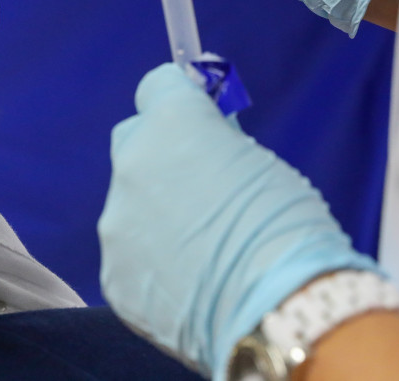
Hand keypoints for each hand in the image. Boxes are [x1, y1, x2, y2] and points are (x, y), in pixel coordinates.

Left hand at [99, 64, 376, 378]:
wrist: (278, 312)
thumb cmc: (285, 230)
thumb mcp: (263, 165)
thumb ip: (217, 147)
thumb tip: (205, 146)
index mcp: (173, 122)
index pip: (157, 86)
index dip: (179, 102)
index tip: (198, 122)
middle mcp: (133, 162)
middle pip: (134, 140)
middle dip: (160, 154)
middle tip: (200, 186)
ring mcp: (117, 220)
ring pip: (130, 203)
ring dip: (156, 214)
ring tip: (204, 252)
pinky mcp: (113, 273)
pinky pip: (130, 255)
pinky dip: (153, 263)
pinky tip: (191, 286)